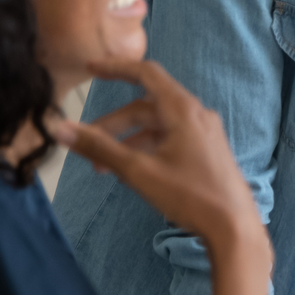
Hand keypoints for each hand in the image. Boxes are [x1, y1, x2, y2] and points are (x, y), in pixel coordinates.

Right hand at [51, 59, 264, 257]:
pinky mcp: (208, 150)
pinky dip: (147, 148)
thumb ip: (99, 148)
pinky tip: (131, 172)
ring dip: (129, 141)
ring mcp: (204, 132)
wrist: (234, 227)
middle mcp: (196, 114)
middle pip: (146, 106)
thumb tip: (60, 128)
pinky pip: (171, 139)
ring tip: (103, 168)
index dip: (115, 68)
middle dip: (114, 124)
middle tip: (86, 145)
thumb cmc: (190, 195)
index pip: (145, 74)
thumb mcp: (138, 171)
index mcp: (182, 109)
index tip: (90, 68)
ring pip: (157, 126)